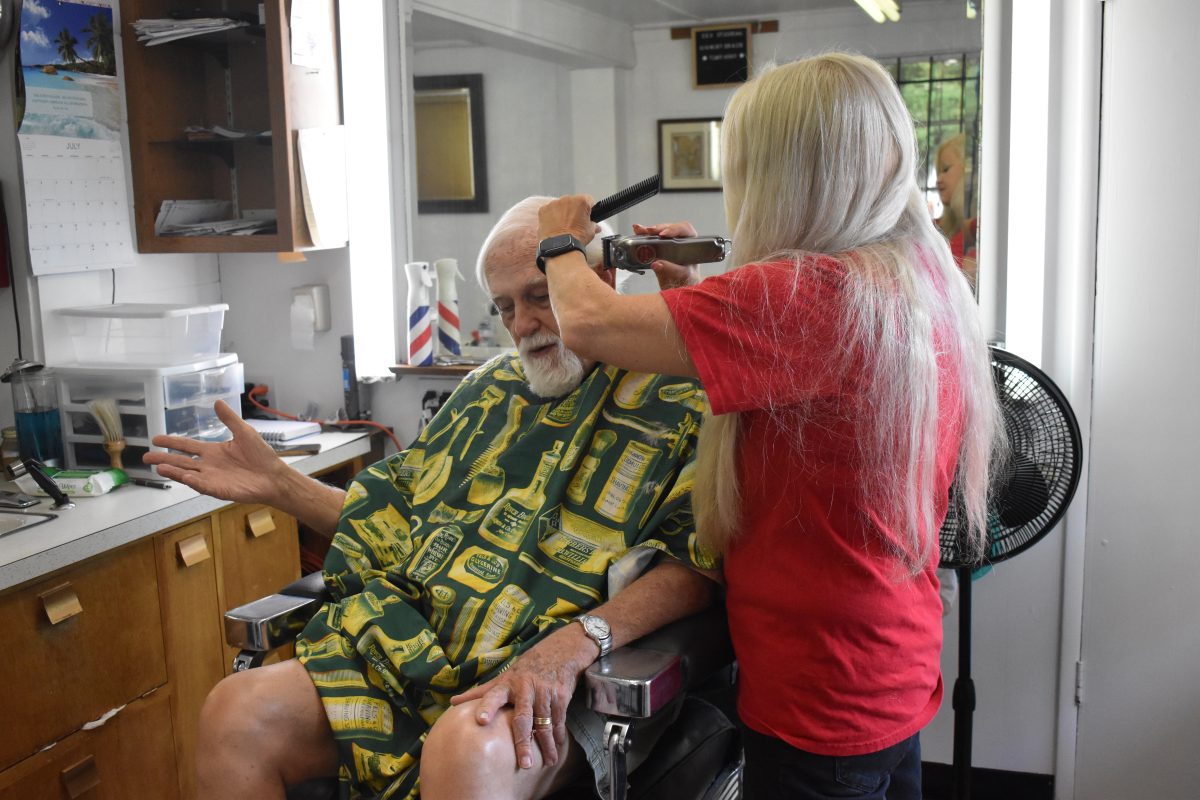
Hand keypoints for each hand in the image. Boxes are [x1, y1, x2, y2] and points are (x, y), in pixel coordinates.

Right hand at [143, 400, 290, 504]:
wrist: (274, 476)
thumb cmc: (261, 456)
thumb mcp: (244, 432)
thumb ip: (229, 419)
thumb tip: (217, 402)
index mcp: (213, 451)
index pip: (187, 446)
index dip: (172, 442)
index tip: (155, 438)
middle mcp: (209, 465)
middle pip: (181, 462)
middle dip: (164, 459)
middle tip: (146, 457)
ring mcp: (213, 478)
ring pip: (188, 474)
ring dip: (174, 471)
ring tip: (159, 467)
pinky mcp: (220, 489)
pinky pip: (203, 485)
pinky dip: (193, 482)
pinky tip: (184, 478)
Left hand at [449, 624, 595, 768]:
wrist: (559, 652)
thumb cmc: (524, 670)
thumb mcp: (502, 678)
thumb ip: (479, 692)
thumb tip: (451, 702)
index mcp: (507, 684)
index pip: (493, 696)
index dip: (487, 707)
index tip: (480, 721)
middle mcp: (525, 688)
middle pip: (523, 719)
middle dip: (523, 742)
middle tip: (524, 764)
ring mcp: (544, 692)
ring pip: (544, 723)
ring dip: (547, 744)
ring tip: (548, 763)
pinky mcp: (560, 696)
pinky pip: (559, 720)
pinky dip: (559, 736)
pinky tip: (558, 750)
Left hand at [538, 195, 600, 244]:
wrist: (561, 247)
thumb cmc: (576, 239)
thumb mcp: (591, 231)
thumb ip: (593, 224)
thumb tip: (595, 226)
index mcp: (581, 201)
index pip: (588, 200)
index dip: (588, 208)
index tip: (586, 215)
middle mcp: (567, 199)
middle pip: (573, 201)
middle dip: (574, 210)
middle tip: (574, 223)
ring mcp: (554, 203)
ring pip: (560, 205)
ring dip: (562, 213)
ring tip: (563, 226)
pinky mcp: (543, 210)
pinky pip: (549, 211)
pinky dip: (551, 217)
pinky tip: (554, 226)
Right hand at [632, 222, 701, 288]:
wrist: (680, 288)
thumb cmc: (687, 281)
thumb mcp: (681, 276)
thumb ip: (671, 270)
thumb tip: (657, 264)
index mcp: (691, 244)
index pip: (685, 230)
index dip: (674, 229)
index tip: (664, 234)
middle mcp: (680, 241)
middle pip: (669, 228)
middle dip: (658, 228)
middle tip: (650, 231)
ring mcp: (668, 244)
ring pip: (659, 232)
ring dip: (649, 230)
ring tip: (640, 230)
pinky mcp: (658, 248)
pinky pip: (651, 238)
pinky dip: (643, 234)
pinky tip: (637, 231)